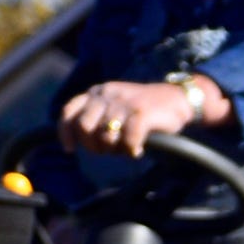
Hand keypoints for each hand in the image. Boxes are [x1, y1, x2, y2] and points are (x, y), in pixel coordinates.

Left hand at [59, 77, 219, 156]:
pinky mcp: (141, 112)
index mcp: (98, 92)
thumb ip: (97, 117)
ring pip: (106, 136)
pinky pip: (128, 140)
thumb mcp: (115, 107)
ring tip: (127, 148)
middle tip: (110, 151)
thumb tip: (79, 140)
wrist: (178, 99)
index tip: (70, 150)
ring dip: (115, 150)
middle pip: (84, 127)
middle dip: (94, 145)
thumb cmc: (144, 109)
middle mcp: (108, 94)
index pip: (69, 111)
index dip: (65, 133)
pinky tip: (137, 150)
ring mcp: (124, 102)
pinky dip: (131, 150)